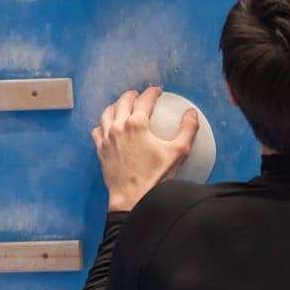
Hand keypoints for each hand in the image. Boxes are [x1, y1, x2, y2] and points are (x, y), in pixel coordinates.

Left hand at [94, 85, 198, 211]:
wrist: (133, 197)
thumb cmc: (155, 177)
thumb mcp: (179, 152)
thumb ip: (188, 129)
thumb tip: (191, 114)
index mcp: (136, 124)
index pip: (145, 100)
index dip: (152, 92)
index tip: (157, 92)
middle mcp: (118, 126)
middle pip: (123, 102)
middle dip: (132, 95)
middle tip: (140, 95)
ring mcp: (107, 138)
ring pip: (107, 113)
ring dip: (115, 106)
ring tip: (122, 106)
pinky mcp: (101, 150)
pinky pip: (97, 130)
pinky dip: (103, 124)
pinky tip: (108, 127)